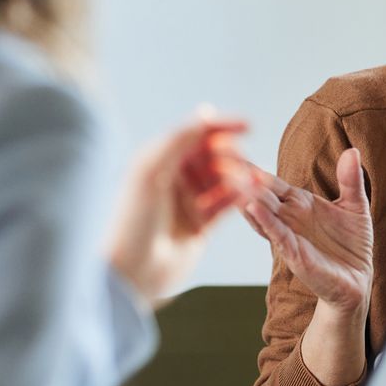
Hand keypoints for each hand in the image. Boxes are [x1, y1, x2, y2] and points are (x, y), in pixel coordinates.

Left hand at [108, 110, 254, 304]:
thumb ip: (179, 140)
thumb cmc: (131, 221)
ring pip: (222, 180)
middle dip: (232, 155)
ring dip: (240, 177)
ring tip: (255, 180)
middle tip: (245, 162)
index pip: (195, 134)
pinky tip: (252, 194)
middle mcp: (173, 178)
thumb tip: (206, 113)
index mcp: (158, 160)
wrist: (129, 273)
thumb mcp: (150, 172)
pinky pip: (226, 205)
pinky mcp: (200, 225)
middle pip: (212, 156)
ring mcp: (188, 202)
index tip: (249, 126)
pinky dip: (240, 198)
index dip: (222, 127)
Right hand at [243, 148, 372, 313]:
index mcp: (297, 202)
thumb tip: (352, 150)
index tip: (227, 146)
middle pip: (258, 193)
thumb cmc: (351, 244)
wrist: (357, 280)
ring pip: (261, 211)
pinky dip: (265, 220)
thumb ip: (351, 180)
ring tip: (231, 176)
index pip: (269, 181)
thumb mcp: (355, 206)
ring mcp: (287, 235)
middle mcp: (287, 216)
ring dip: (246, 195)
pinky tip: (253, 206)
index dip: (250, 167)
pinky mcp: (294, 253)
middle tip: (217, 155)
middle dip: (239, 177)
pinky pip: (276, 234)